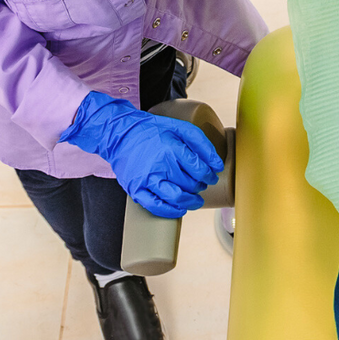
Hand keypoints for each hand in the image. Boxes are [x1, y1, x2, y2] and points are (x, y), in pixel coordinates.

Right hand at [59, 92, 221, 217]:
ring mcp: (147, 179)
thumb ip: (201, 143)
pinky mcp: (136, 189)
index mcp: (172, 148)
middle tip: (200, 184)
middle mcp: (160, 165)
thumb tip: (217, 165)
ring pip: (176, 197)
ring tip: (195, 200)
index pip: (199, 169)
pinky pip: (156, 206)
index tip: (211, 176)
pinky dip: (171, 211)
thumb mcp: (180, 128)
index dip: (209, 175)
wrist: (121, 135)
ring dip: (190, 201)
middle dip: (200, 186)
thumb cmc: (153, 131)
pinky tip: (180, 209)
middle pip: (190, 184)